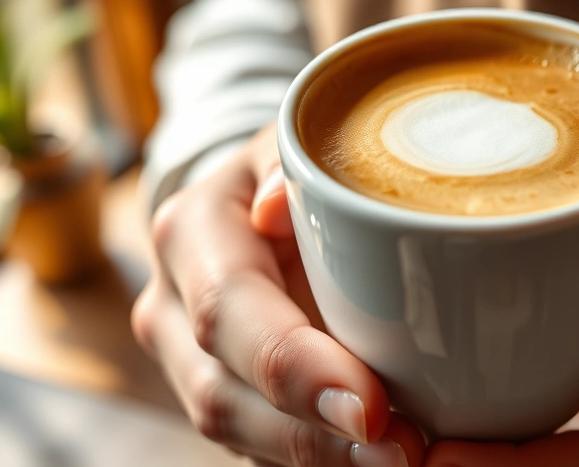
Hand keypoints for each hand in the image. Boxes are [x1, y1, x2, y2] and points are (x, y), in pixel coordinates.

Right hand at [133, 124, 424, 466]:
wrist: (257, 201)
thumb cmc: (296, 168)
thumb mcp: (301, 143)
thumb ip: (293, 163)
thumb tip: (280, 205)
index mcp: (191, 235)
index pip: (231, 314)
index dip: (296, 368)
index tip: (372, 404)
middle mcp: (174, 310)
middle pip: (224, 397)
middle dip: (313, 437)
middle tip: (403, 452)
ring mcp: (192, 364)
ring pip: (239, 435)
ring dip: (321, 460)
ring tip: (402, 462)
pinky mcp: (227, 398)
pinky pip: (262, 445)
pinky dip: (320, 459)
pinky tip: (374, 461)